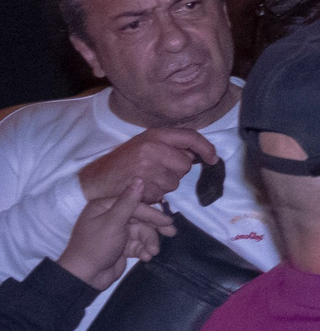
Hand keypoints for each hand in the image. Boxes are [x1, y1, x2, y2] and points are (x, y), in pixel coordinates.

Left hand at [56, 181, 174, 288]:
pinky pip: (138, 244)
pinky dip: (143, 250)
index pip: (135, 205)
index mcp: (105, 207)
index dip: (152, 214)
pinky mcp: (121, 247)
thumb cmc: (96, 247)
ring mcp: (117, 233)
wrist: (84, 278)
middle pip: (140, 219)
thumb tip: (139, 178)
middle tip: (171, 234)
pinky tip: (146, 257)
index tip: (167, 222)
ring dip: (149, 242)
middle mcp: (111, 217)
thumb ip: (129, 202)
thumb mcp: (113, 223)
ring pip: (141, 232)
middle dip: (154, 229)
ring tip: (152, 253)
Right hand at [78, 128, 220, 206]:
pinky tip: (141, 189)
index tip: (213, 158)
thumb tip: (198, 154)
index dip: (206, 148)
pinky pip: (162, 195)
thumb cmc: (123, 161)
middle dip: (176, 171)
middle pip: (185, 164)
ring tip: (146, 179)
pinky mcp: (142, 187)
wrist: (95, 179)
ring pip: (175, 182)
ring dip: (165, 184)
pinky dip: (154, 195)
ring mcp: (147, 169)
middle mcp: (152, 149)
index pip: (190, 137)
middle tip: (157, 170)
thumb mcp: (145, 144)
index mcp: (154, 135)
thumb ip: (170, 145)